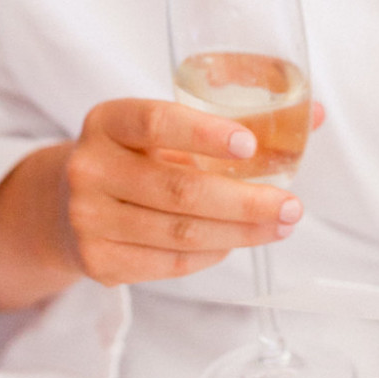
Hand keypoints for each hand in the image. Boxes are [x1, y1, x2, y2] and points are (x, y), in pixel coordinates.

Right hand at [64, 96, 322, 286]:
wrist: (63, 204)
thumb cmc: (135, 155)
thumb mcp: (167, 126)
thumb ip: (237, 118)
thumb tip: (314, 113)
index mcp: (108, 121)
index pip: (155, 122)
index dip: (204, 133)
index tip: (250, 145)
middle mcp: (90, 168)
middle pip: (178, 189)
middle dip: (244, 200)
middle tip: (291, 204)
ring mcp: (88, 220)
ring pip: (179, 233)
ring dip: (240, 232)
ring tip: (280, 224)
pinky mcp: (98, 262)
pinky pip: (168, 264)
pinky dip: (212, 254)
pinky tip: (238, 241)